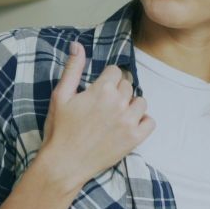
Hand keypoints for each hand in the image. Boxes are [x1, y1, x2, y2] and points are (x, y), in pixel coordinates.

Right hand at [35, 42, 153, 188]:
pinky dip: (142, 121)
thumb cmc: (59, 130)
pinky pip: (150, 121)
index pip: (116, 71)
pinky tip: (127, 125)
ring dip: (130, 105)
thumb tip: (77, 44)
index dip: (106, 79)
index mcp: (102, 90)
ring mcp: (129, 122)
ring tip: (114, 115)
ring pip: (140, 101)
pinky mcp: (135, 139)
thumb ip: (72, 68)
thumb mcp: (60, 95)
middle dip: (117, 91)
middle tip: (102, 106)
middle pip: (128, 85)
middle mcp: (119, 103)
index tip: (97, 90)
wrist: (64, 164)